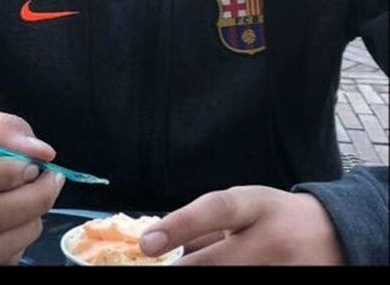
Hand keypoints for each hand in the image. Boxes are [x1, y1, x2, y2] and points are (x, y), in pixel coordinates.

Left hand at [139, 185, 344, 264]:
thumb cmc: (273, 216)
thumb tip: (159, 244)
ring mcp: (287, 269)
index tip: (147, 243)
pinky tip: (227, 276)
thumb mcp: (245, 206)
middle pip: (216, 262)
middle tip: (163, 270)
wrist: (334, 233)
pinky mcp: (295, 284)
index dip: (180, 225)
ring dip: (207, 278)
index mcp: (256, 204)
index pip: (215, 210)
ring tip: (198, 268)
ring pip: (231, 282)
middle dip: (183, 271)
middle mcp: (273, 237)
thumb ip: (205, 224)